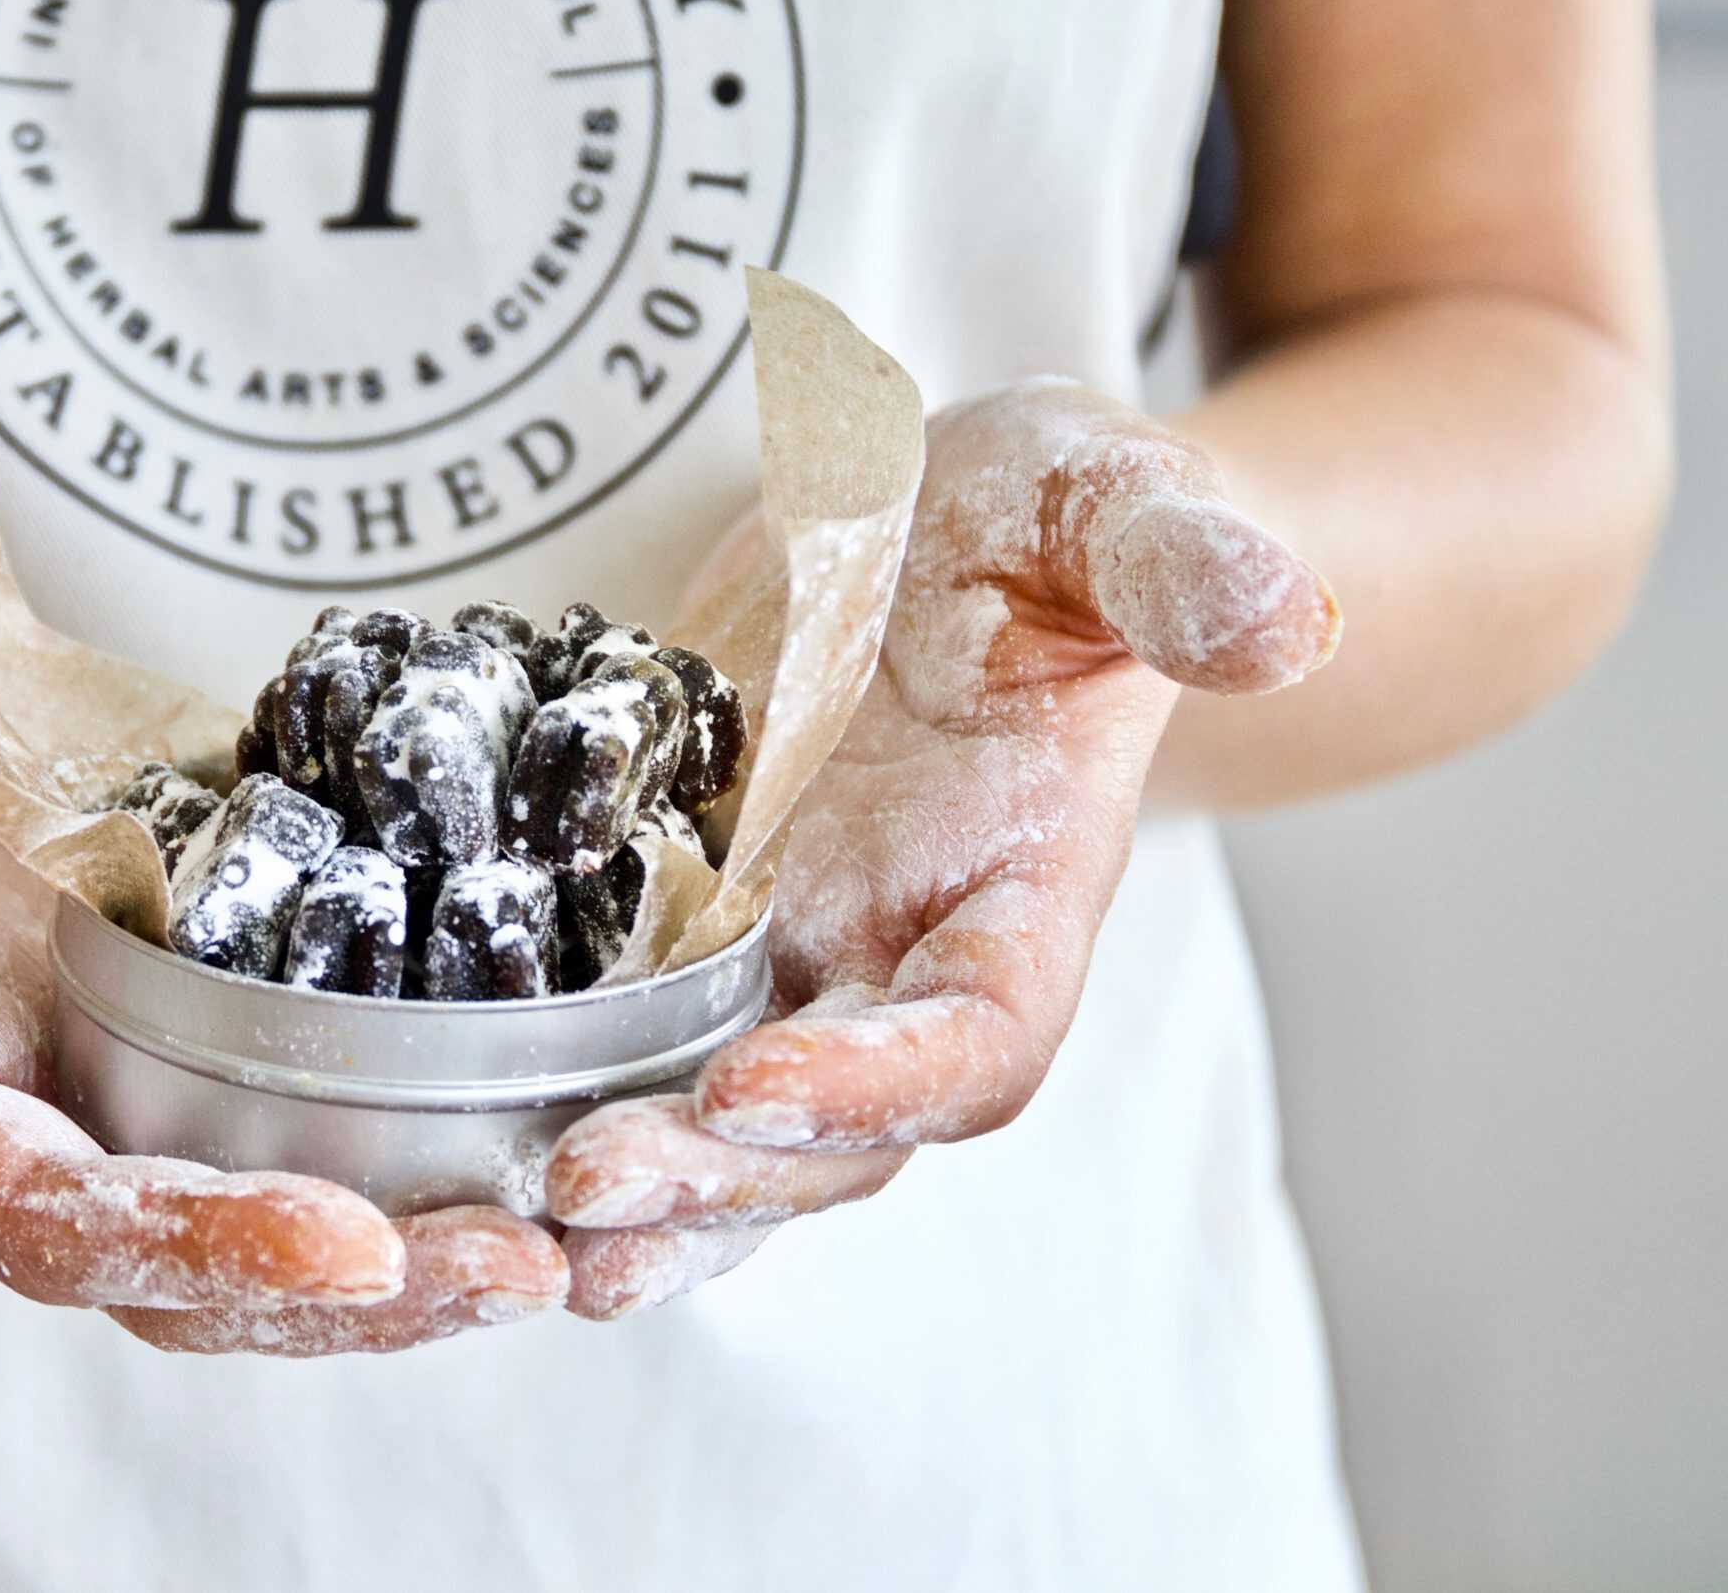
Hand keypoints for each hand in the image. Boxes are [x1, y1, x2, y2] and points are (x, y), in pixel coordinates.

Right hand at [0, 521, 566, 1352]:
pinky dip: (397, 1094)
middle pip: (179, 1255)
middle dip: (354, 1282)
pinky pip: (273, 1064)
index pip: (42, 1218)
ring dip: (405, 1221)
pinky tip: (531, 1073)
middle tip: (530, 1268)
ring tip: (569, 1222)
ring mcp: (69, 1039)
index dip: (193, 1243)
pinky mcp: (136, 964)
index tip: (349, 1246)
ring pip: (250, 1180)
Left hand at [543, 381, 1340, 1316]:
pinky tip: (447, 1148)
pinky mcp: (683, 940)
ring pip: (714, 1131)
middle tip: (583, 1186)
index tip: (761, 1082)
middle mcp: (906, 968)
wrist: (930, 534)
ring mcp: (789, 968)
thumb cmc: (1037, 522)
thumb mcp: (1102, 496)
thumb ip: (1178, 558)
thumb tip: (1280, 620)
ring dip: (627, 1197)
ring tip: (513, 1230)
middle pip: (828, 1133)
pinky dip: (547, 1107)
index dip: (884, 1080)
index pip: (980, 1037)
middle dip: (715, 1175)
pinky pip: (622, 1051)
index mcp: (1024, 893)